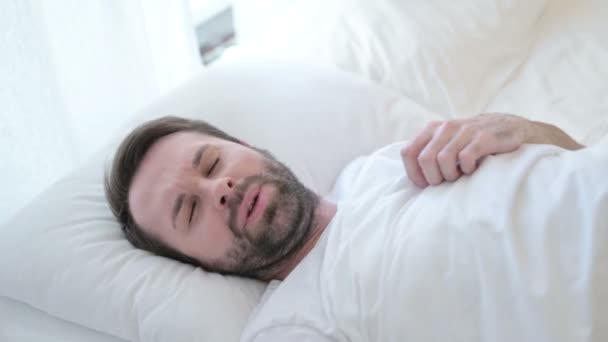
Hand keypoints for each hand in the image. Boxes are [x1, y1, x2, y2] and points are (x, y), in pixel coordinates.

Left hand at [401, 113, 528, 187]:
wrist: (508, 127)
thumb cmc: (471, 142)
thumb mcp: (446, 142)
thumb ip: (429, 152)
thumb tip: (414, 178)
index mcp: (432, 129)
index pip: (408, 152)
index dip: (413, 173)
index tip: (425, 184)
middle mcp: (445, 127)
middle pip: (425, 159)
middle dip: (433, 177)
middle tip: (445, 181)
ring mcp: (465, 130)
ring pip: (443, 159)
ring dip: (450, 175)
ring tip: (459, 176)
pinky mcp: (483, 137)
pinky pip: (466, 158)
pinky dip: (467, 169)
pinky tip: (472, 170)